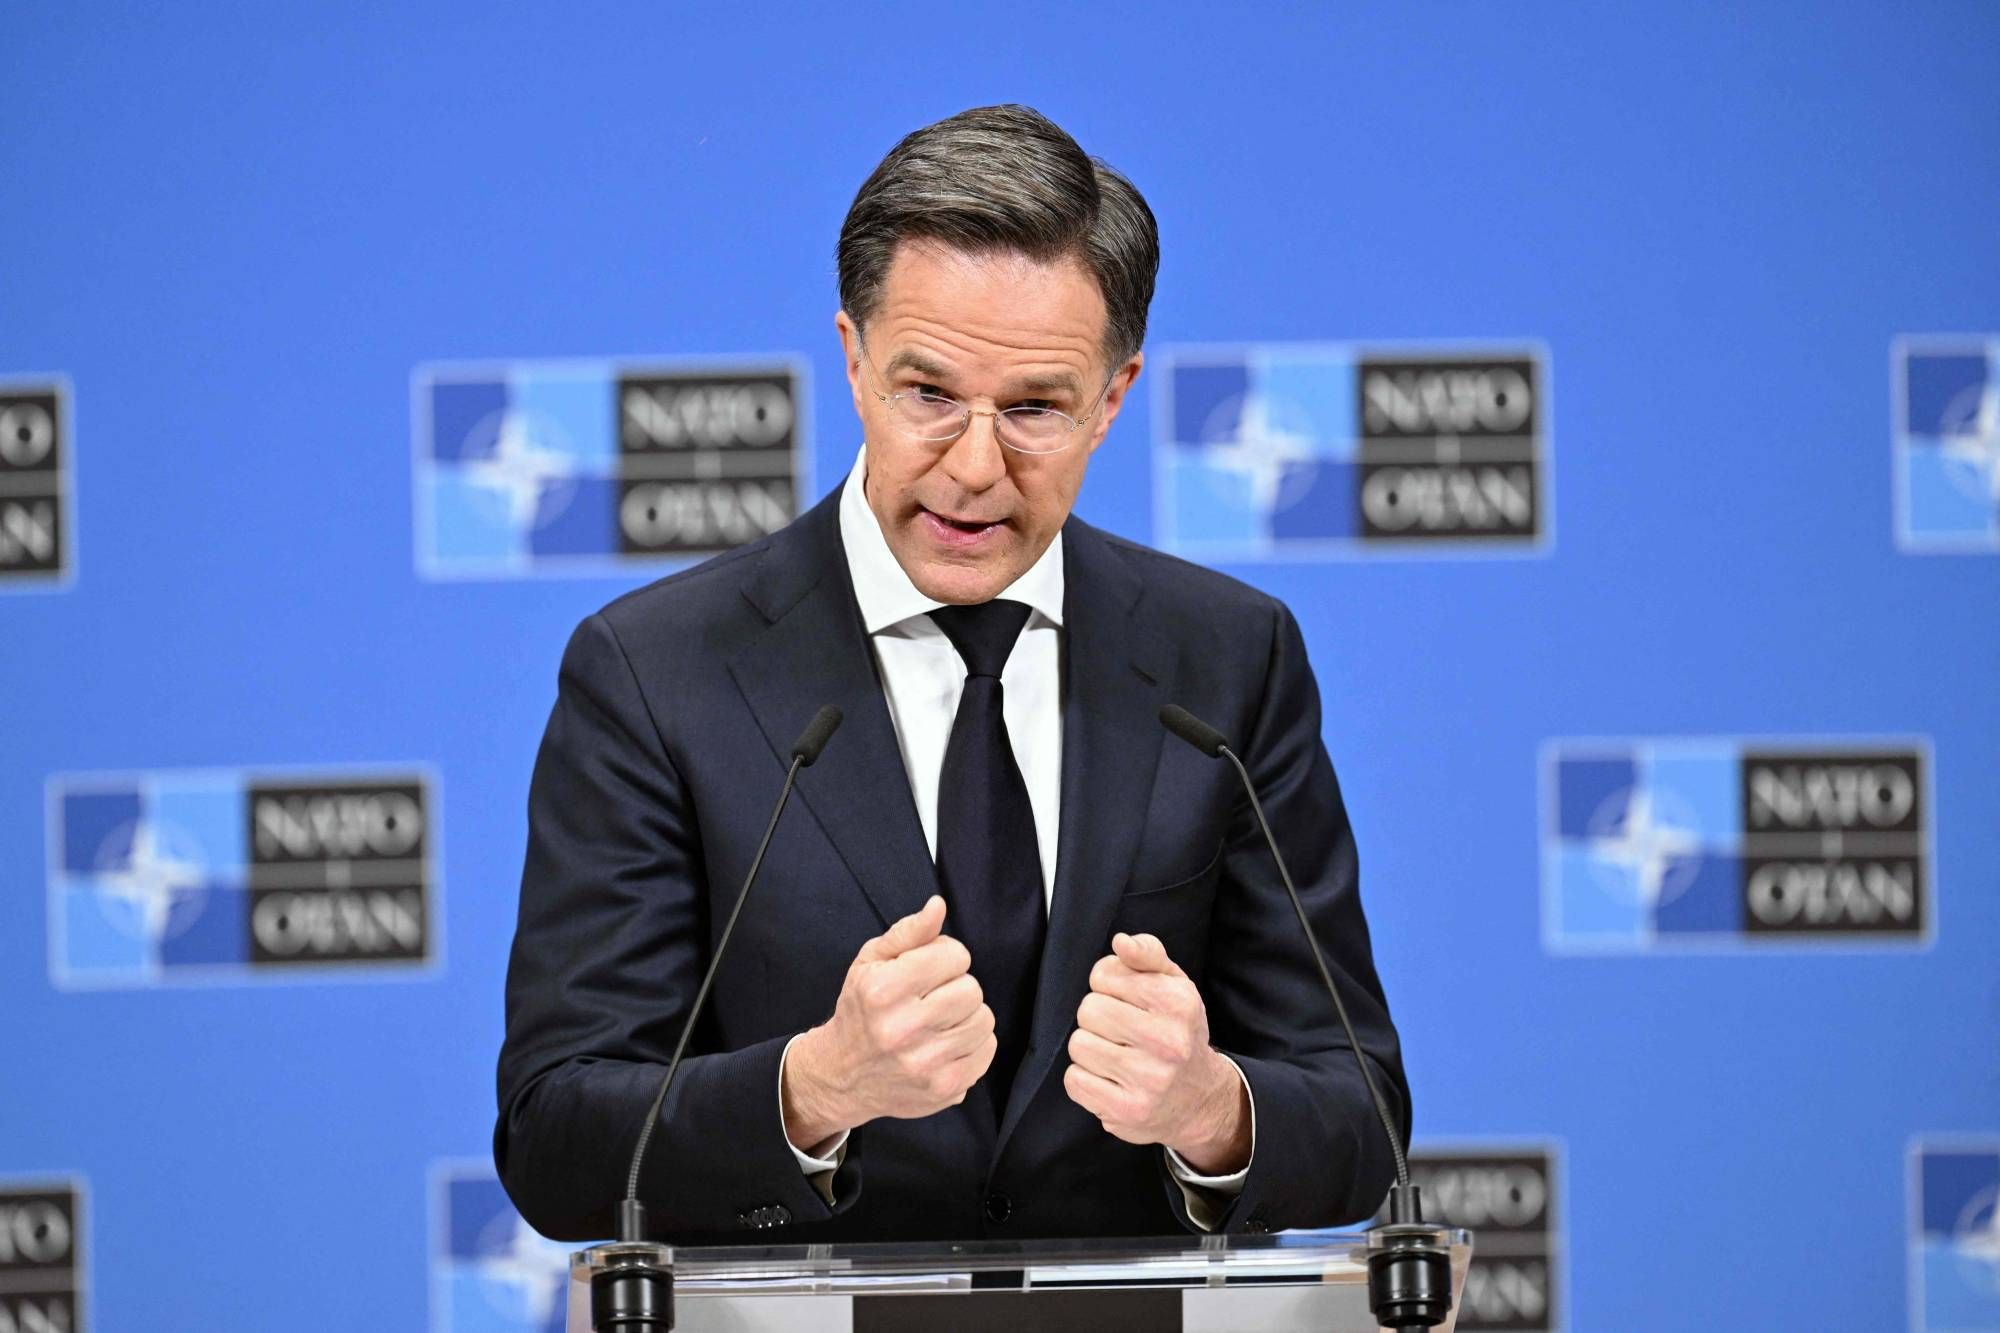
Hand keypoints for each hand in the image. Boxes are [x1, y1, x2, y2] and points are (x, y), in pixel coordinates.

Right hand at [782, 895, 996, 1150]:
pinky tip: (946, 1043)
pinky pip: (987, 1051)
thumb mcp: (872, 962)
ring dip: (967, 1015)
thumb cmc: (861, 1010)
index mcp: (883, 991)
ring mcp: (925, 1064)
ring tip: (940, 1021)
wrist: (843, 1075)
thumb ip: (909, 932)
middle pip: (972, 989)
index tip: (929, 970)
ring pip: (984, 1020)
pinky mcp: (944, 1089)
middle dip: (957, 987)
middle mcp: (903, 1030)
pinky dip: (973, 1043)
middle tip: (934, 997)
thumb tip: (938, 906)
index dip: (945, 957)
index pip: (954, 956)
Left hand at [1063, 932, 1250, 1175]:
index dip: (1106, 986)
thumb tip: (1121, 942)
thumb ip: (1148, 954)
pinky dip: (1084, 1078)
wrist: (1199, 1099)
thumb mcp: (1174, 985)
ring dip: (1090, 1048)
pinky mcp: (1127, 1111)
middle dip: (1097, 1017)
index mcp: (1178, 1003)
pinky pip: (1074, 1081)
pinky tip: (1109, 1078)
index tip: (1125, 1000)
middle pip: (1088, 1010)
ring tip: (1115, 1055)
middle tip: (1119, 1031)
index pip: (1103, 975)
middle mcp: (1168, 1042)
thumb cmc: (1177, 1032)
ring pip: (1078, 1045)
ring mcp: (1148, 1080)